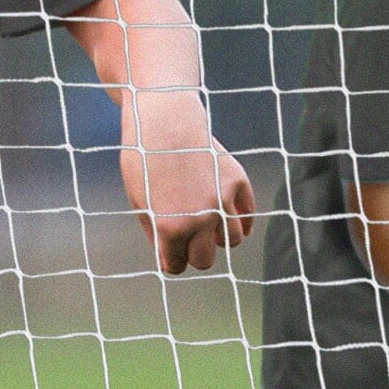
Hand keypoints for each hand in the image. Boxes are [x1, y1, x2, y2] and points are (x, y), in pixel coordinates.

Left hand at [119, 108, 256, 276]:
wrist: (164, 122)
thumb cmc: (144, 162)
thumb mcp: (140, 202)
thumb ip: (156, 234)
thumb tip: (170, 260)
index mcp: (171, 227)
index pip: (176, 266)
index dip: (171, 260)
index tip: (170, 253)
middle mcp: (200, 218)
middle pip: (205, 260)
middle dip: (195, 253)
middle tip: (189, 241)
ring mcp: (222, 199)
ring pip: (232, 240)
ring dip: (220, 239)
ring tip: (211, 229)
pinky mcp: (238, 181)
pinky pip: (248, 215)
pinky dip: (242, 222)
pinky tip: (231, 220)